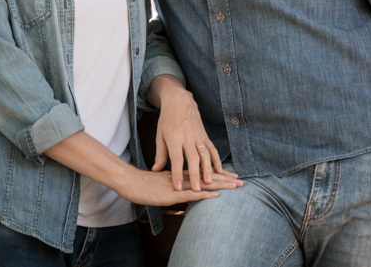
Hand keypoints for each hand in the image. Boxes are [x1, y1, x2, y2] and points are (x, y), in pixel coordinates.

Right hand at [117, 166, 239, 207]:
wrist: (130, 181)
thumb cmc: (143, 183)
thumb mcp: (161, 184)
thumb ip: (173, 187)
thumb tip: (184, 198)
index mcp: (181, 174)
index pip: (203, 173)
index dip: (217, 174)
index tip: (231, 175)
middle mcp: (183, 178)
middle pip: (208, 177)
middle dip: (225, 179)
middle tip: (241, 180)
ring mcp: (179, 185)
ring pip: (204, 184)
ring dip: (221, 185)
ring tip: (236, 186)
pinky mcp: (173, 194)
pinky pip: (192, 195)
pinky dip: (205, 196)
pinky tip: (216, 196)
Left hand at [149, 78, 235, 191]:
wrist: (180, 101)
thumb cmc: (167, 120)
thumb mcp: (159, 135)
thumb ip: (160, 154)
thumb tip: (156, 170)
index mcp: (174, 138)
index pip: (176, 159)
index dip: (177, 174)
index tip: (178, 187)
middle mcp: (187, 138)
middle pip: (193, 158)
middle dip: (195, 175)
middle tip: (197, 189)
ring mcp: (198, 136)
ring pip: (205, 154)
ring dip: (208, 169)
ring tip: (210, 182)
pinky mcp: (205, 135)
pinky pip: (212, 148)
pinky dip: (217, 160)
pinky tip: (220, 170)